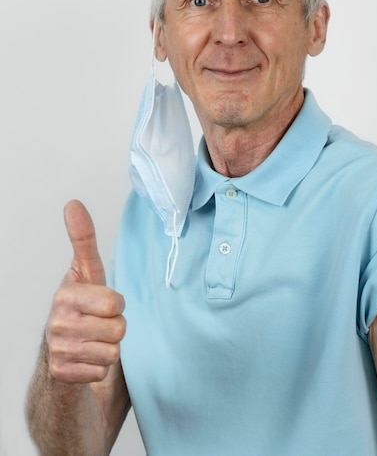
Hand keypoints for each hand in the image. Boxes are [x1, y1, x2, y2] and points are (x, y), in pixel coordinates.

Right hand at [45, 200, 125, 383]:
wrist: (61, 354)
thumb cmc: (81, 308)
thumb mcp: (86, 272)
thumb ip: (83, 239)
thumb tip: (73, 203)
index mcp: (65, 294)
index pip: (115, 303)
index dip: (117, 304)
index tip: (103, 302)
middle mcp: (56, 322)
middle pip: (118, 328)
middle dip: (116, 328)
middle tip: (99, 325)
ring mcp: (57, 350)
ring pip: (113, 351)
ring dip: (108, 349)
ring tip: (92, 342)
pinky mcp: (61, 374)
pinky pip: (102, 371)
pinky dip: (99, 368)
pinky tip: (85, 360)